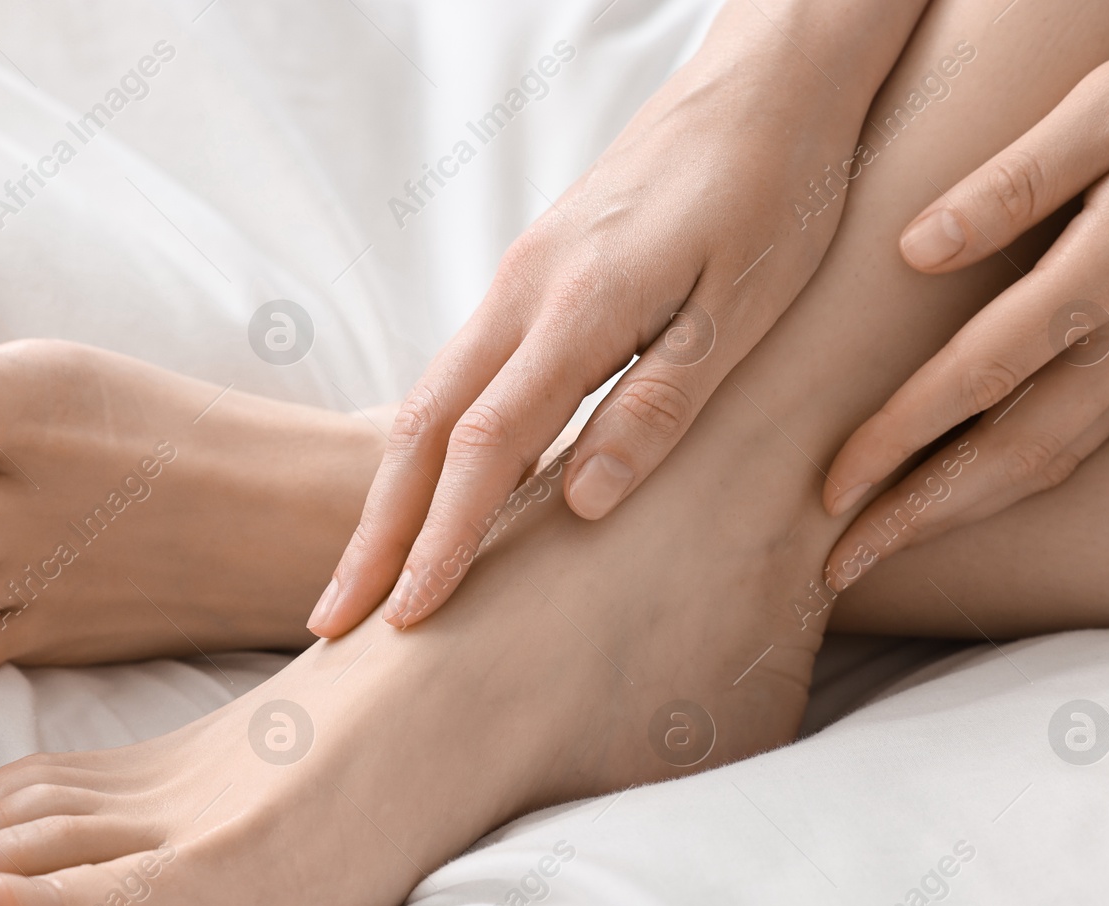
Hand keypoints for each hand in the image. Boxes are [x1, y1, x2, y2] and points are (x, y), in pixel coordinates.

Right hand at [311, 0, 929, 634]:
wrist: (766, 83)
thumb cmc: (775, 191)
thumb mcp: (743, 310)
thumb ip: (658, 406)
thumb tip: (578, 505)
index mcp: (575, 309)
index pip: (483, 449)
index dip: (442, 541)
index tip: (404, 618)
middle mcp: (522, 294)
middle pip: (420, 432)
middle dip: (374, 533)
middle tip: (332, 619)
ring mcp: (519, 281)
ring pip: (428, 402)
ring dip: (392, 495)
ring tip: (367, 572)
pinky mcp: (534, 276)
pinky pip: (460, 376)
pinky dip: (432, 450)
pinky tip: (434, 492)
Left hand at [823, 5, 1108, 585]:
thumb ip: (1015, 181)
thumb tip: (916, 250)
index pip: (980, 377)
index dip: (898, 439)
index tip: (831, 489)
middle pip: (1012, 455)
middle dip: (918, 518)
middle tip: (838, 570)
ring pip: (1050, 462)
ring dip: (961, 514)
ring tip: (886, 547)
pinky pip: (1080, 441)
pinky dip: (1013, 483)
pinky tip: (968, 494)